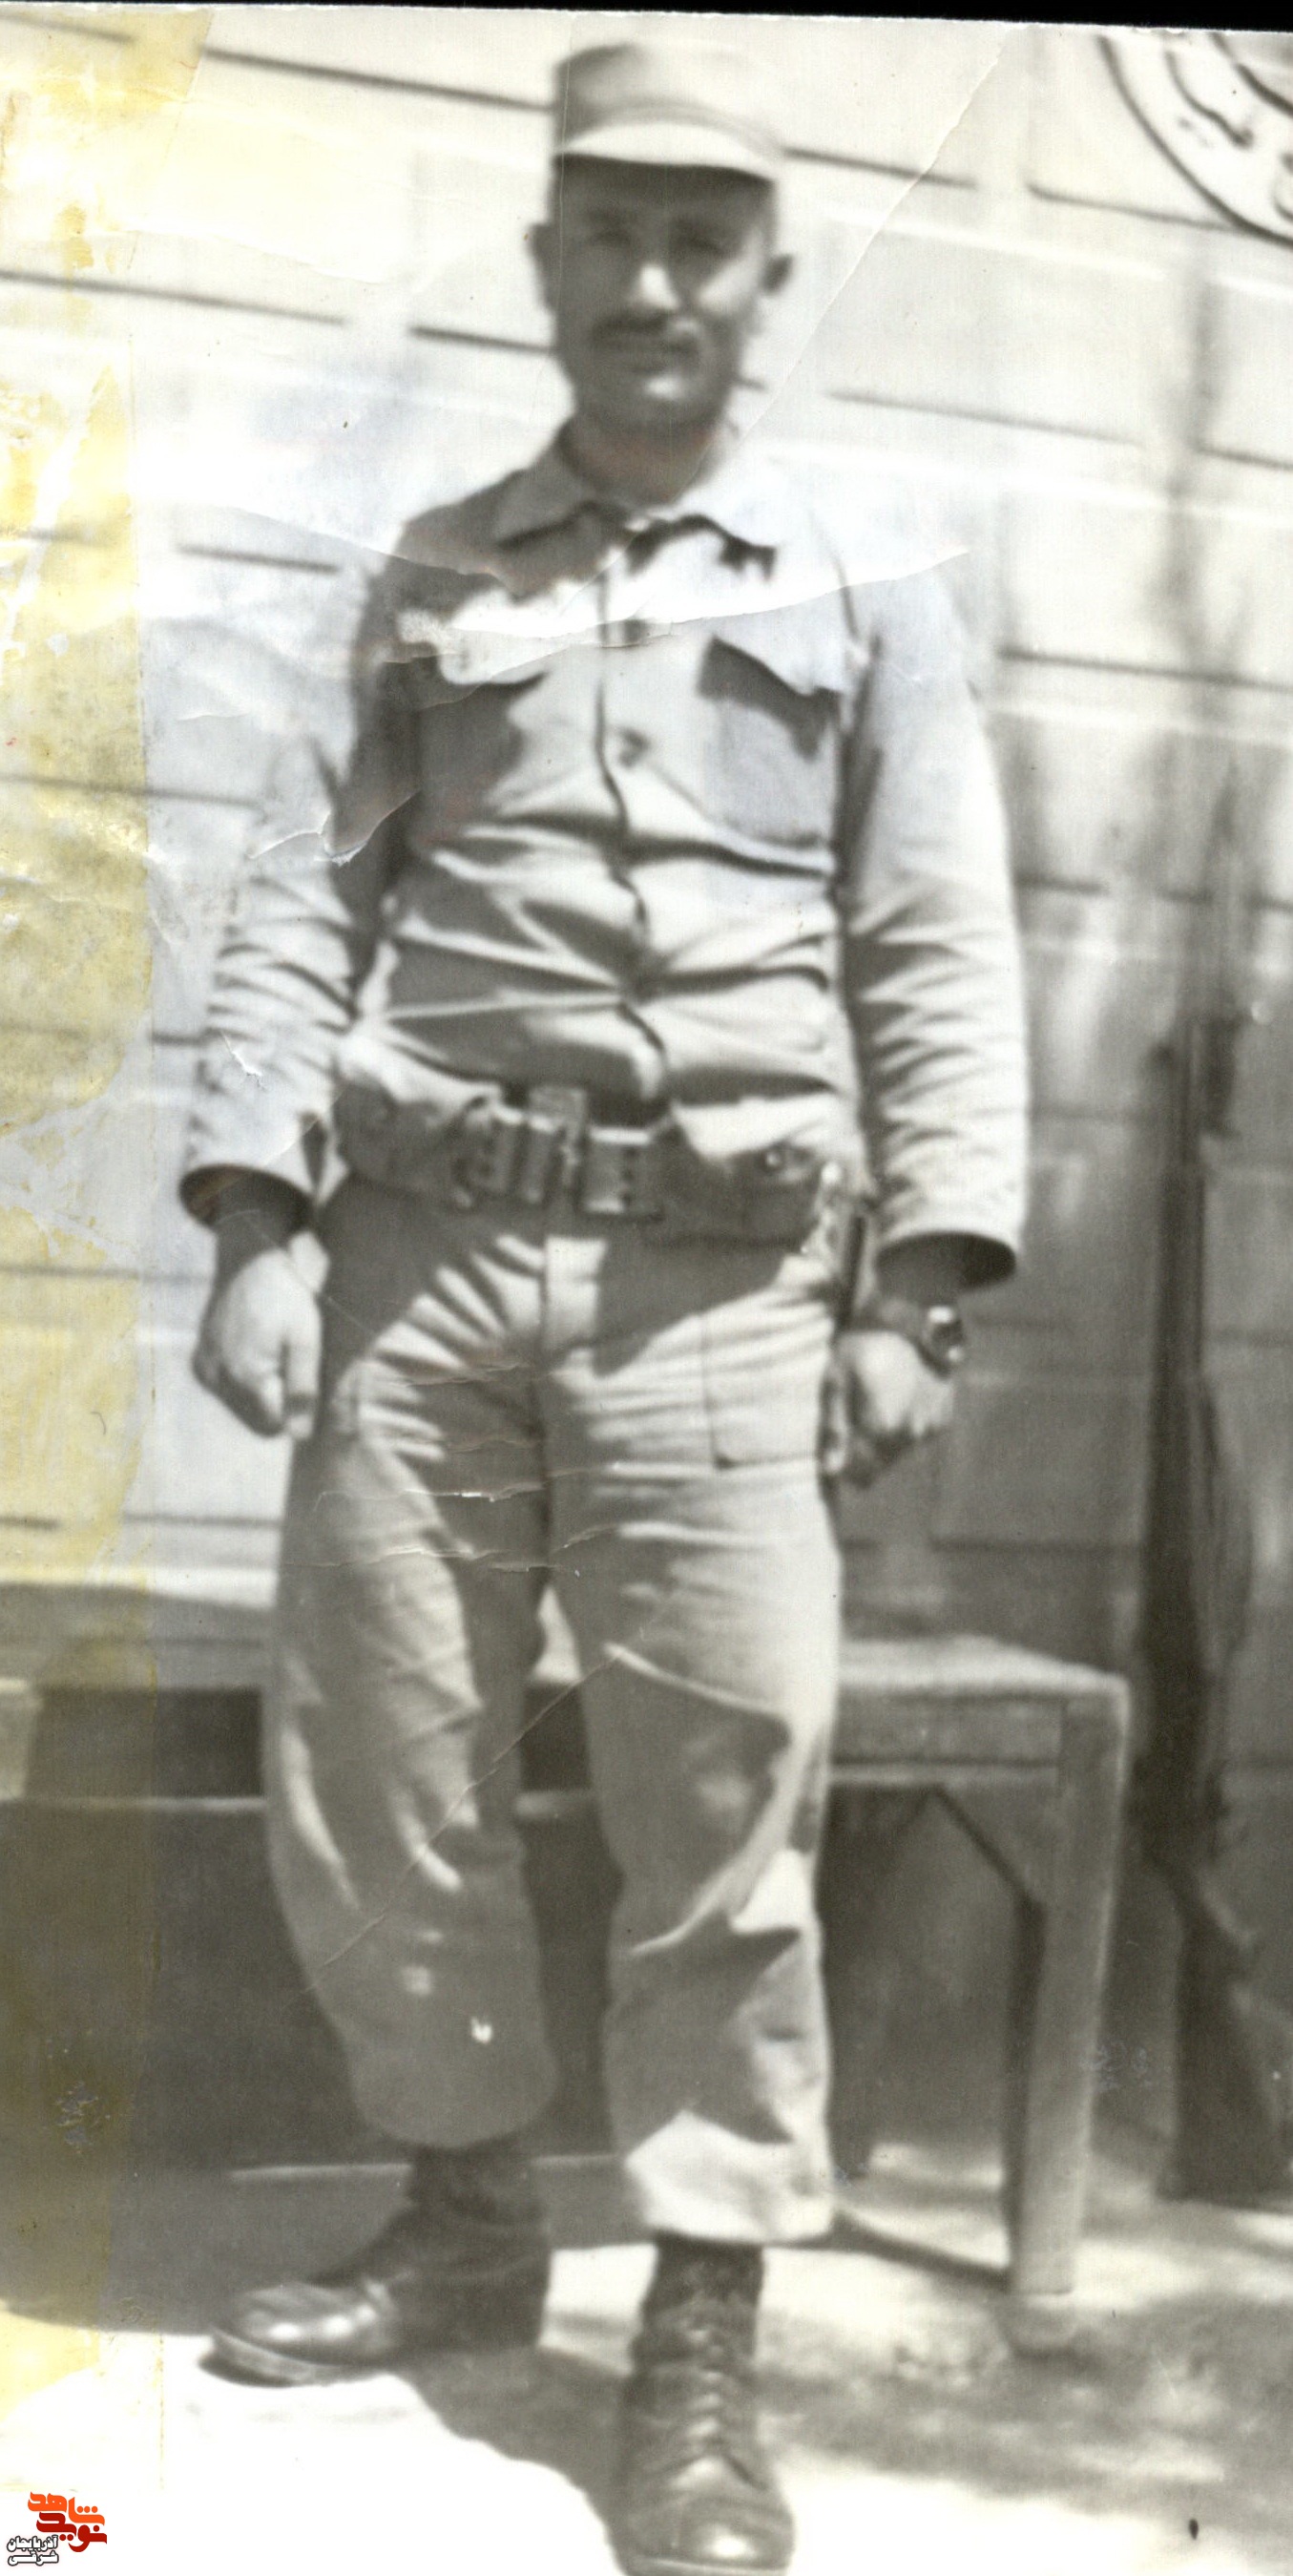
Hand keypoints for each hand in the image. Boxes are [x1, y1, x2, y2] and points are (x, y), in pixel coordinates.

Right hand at [193, 1244, 320, 1439]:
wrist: (249, 1262)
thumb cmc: (285, 1297)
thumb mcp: (306, 1338)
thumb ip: (303, 1389)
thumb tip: (299, 1436)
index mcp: (246, 1377)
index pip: (276, 1426)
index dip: (295, 1406)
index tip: (302, 1374)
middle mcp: (218, 1379)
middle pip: (256, 1420)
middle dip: (276, 1401)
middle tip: (287, 1360)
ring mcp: (204, 1371)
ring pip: (240, 1408)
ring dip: (259, 1390)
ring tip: (270, 1350)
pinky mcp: (199, 1363)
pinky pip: (225, 1391)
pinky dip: (241, 1379)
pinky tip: (251, 1348)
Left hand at [820, 1328, 955, 1486]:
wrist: (910, 1318)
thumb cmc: (864, 1346)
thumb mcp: (837, 1382)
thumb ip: (835, 1429)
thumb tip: (831, 1471)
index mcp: (881, 1429)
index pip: (860, 1475)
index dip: (845, 1468)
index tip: (836, 1453)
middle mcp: (910, 1434)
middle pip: (881, 1466)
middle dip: (864, 1455)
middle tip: (853, 1421)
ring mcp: (930, 1426)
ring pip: (900, 1452)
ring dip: (885, 1441)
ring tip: (875, 1404)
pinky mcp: (943, 1417)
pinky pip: (918, 1436)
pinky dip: (906, 1426)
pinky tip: (897, 1399)